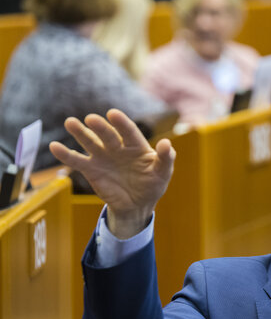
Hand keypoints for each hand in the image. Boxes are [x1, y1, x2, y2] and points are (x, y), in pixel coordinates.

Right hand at [49, 109, 174, 238]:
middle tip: (91, 119)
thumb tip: (167, 144)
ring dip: (80, 133)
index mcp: (136, 146)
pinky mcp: (91, 169)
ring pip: (90, 142)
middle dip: (100, 127)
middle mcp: (118, 148)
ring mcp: (103, 157)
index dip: (122, 123)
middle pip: (108, 135)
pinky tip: (54, 146)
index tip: (113, 114)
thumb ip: (165, 158)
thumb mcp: (163, 173)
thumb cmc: (153, 185)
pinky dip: (65, 154)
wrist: (137, 204)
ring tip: (70, 122)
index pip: (129, 132)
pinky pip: (77, 161)